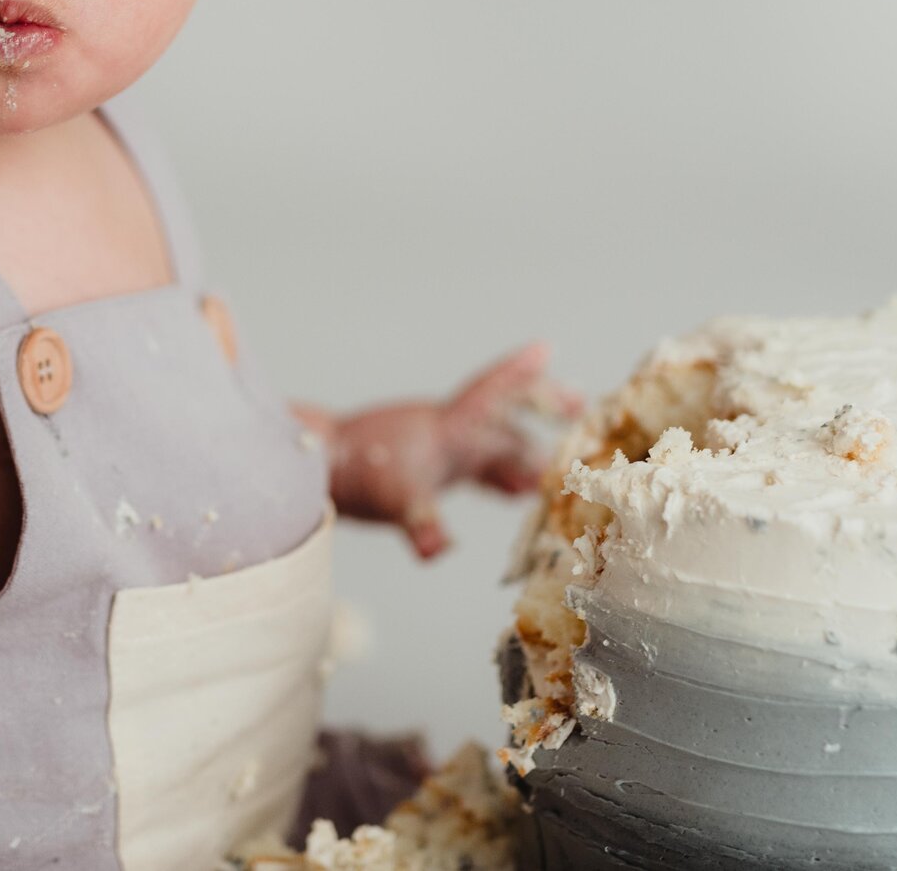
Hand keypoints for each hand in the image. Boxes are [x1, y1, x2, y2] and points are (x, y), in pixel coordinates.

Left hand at [309, 342, 580, 559]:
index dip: (519, 373)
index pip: (491, 393)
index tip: (545, 347)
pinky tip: (515, 491)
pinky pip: (478, 466)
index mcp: (448, 429)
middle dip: (542, 409)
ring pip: (494, 445)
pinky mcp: (431, 466)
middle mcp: (449, 433)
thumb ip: (420, 523)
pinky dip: (501, 476)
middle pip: (506, 419)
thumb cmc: (356, 474)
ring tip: (556, 468)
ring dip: (525, 453)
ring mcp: (441, 449)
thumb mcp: (394, 500)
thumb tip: (437, 548)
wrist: (318, 467)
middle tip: (578, 403)